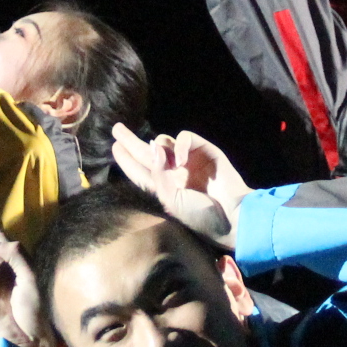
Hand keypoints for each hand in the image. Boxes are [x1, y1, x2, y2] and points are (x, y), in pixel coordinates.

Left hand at [110, 123, 250, 243]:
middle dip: (131, 141)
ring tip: (166, 161)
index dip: (126, 159)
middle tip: (117, 129)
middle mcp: (172, 172)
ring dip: (159, 146)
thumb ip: (158, 175)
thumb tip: (153, 147)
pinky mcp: (204, 151)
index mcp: (162, 188)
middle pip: (146, 152)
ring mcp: (188, 161)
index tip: (114, 147)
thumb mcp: (171, 201)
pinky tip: (181, 160)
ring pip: (164, 142)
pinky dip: (181, 145)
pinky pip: (185, 138)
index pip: (138, 170)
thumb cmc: (200, 216)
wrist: (232, 216)